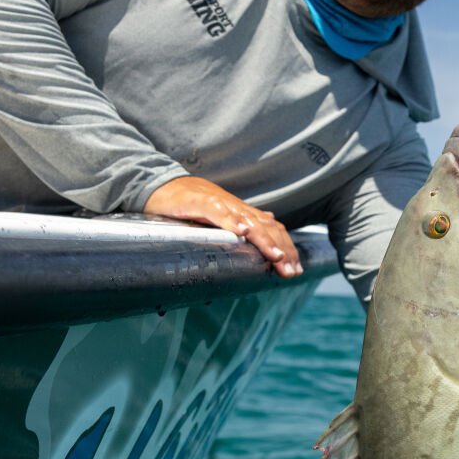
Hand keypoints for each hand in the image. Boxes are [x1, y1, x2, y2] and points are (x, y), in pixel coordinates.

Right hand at [143, 176, 302, 277]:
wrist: (162, 185)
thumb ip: (245, 218)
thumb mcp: (221, 215)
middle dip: (281, 250)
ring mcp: (219, 204)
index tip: (296, 272)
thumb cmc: (191, 204)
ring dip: (264, 240)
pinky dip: (231, 221)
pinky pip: (217, 211)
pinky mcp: (199, 201)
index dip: (287, 249)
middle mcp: (236, 208)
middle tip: (290, 272)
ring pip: (248, 221)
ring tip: (276, 256)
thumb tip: (271, 218)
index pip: (273, 231)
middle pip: (266, 228)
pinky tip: (242, 233)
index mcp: (243, 214)